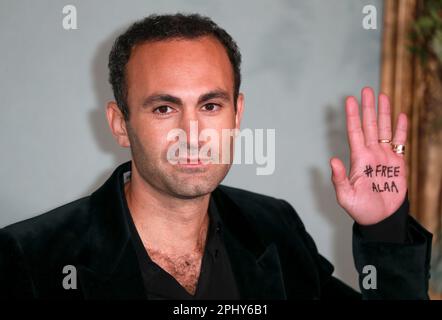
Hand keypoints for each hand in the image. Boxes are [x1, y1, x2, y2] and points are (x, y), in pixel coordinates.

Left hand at [330, 87, 406, 224]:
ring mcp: (385, 157)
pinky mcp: (398, 164)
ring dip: (384, 113)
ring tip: (383, 95)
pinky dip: (401, 129)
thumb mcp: (346, 196)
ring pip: (384, 130)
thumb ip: (339, 178)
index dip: (352, 116)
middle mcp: (371, 154)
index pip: (355, 132)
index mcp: (358, 159)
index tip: (349, 99)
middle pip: (369, 125)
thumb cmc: (361, 209)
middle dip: (368, 108)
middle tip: (366, 90)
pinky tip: (400, 116)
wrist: (381, 219)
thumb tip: (331, 160)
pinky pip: (400, 143)